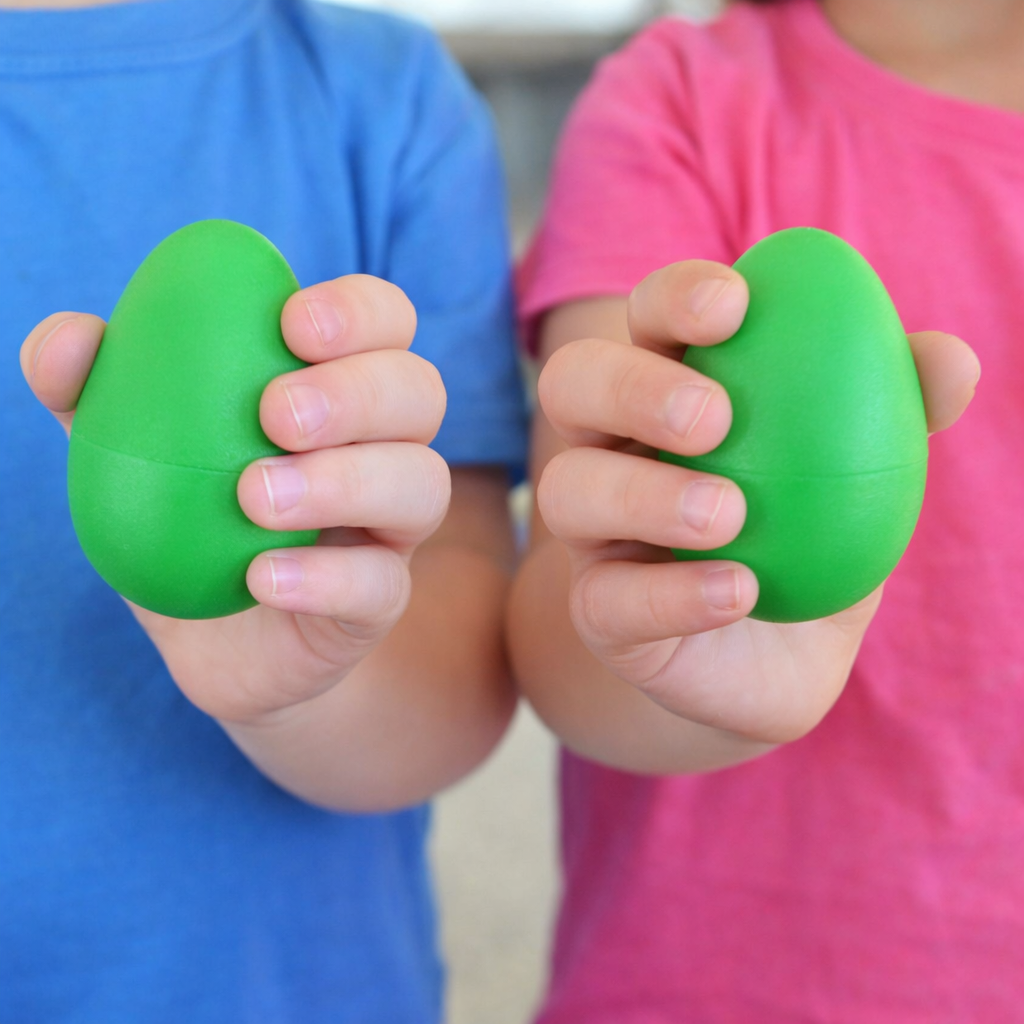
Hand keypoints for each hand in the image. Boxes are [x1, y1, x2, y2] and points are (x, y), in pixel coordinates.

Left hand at [21, 276, 449, 726]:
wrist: (206, 639)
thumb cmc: (181, 522)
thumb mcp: (124, 449)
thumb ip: (93, 389)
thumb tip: (70, 339)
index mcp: (338, 389)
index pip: (386, 322)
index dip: (360, 310)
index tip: (291, 325)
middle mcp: (383, 449)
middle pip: (423, 391)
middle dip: (359, 391)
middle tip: (274, 416)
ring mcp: (390, 530)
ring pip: (423, 485)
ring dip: (345, 481)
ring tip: (254, 498)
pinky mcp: (379, 604)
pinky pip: (384, 584)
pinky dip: (326, 577)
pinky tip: (259, 577)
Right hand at [535, 260, 978, 743]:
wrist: (782, 657)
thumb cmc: (812, 539)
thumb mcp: (867, 472)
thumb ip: (900, 411)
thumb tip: (952, 360)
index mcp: (666, 391)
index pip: (647, 318)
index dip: (673, 295)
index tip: (736, 305)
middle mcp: (611, 450)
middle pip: (571, 383)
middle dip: (630, 384)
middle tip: (714, 418)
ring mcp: (594, 534)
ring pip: (565, 490)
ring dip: (643, 492)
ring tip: (729, 514)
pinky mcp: (598, 613)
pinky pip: (604, 599)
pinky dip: (670, 592)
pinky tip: (740, 590)